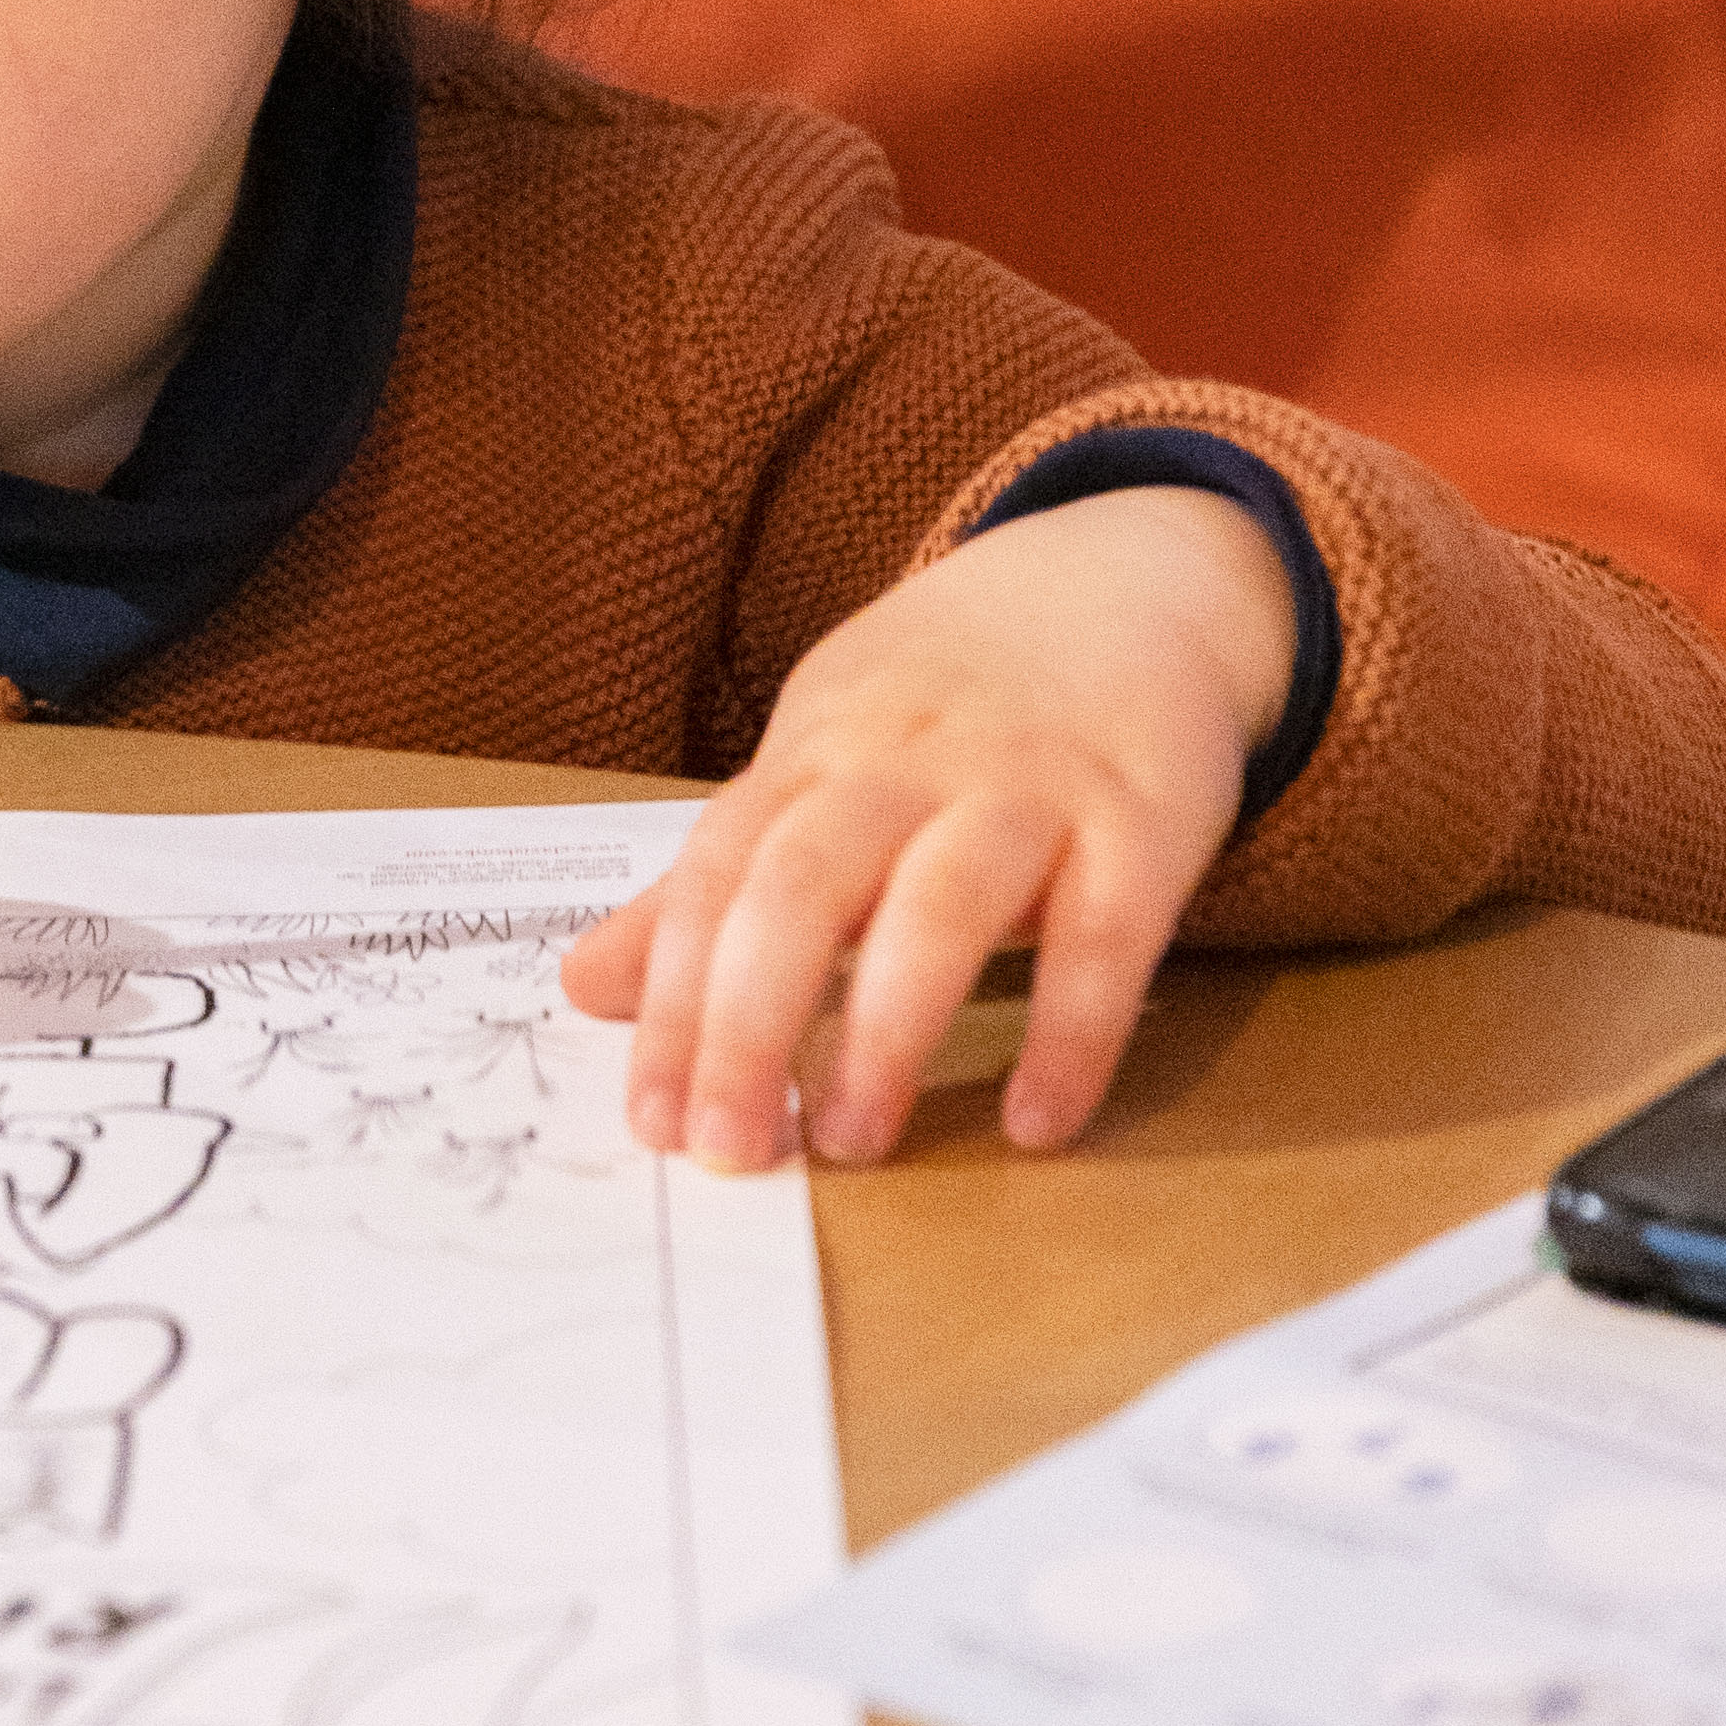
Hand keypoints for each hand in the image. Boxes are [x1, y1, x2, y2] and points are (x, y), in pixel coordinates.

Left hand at [560, 488, 1296, 1171]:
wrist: (1125, 576)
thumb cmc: (943, 705)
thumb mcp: (812, 764)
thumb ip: (713, 886)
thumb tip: (582, 986)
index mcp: (812, 755)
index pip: (716, 877)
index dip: (674, 999)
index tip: (651, 1120)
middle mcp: (907, 765)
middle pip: (805, 886)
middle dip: (752, 1022)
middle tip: (731, 1148)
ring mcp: (1028, 788)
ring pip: (943, 904)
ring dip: (889, 1028)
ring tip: (852, 1141)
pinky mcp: (1143, 821)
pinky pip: (1107, 935)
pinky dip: (1072, 1032)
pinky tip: (1037, 1122)